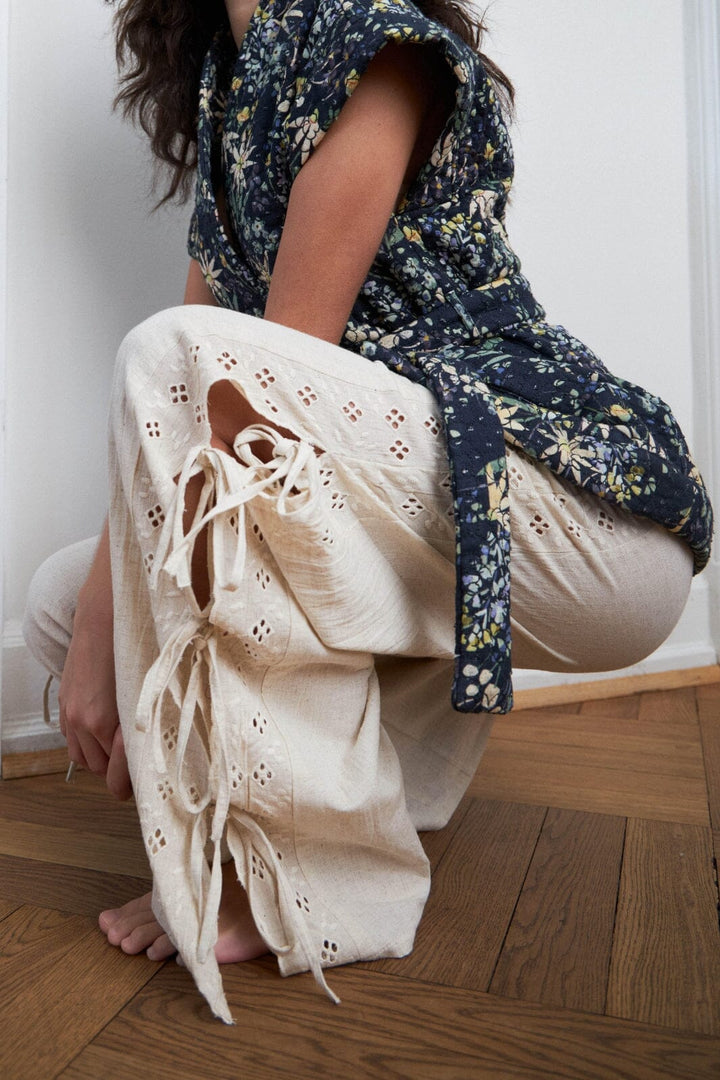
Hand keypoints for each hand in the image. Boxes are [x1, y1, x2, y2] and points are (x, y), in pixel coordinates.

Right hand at [58, 600, 131, 800]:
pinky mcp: (65, 702)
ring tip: (124, 749)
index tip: (148, 782)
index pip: (116, 775)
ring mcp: (70, 712)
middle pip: (100, 770)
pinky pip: (71, 740)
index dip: (133, 783)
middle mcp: (81, 722)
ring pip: (83, 758)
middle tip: (142, 764)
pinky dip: (87, 743)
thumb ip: (151, 725)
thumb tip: (160, 753)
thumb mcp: (151, 691)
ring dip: (102, 759)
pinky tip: (105, 733)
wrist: (106, 617)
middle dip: (119, 770)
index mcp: (103, 722)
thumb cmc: (136, 649)